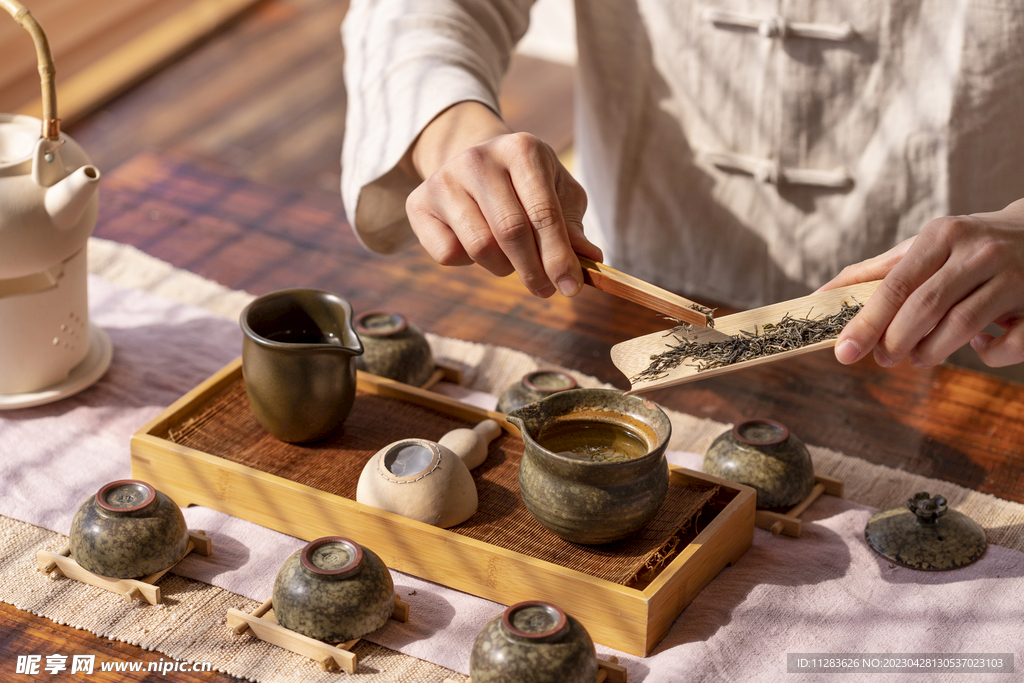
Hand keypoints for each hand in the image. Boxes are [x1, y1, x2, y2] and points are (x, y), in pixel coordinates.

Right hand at [404, 102, 601, 297]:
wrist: (473, 161)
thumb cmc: (527, 183)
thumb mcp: (559, 194)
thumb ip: (573, 227)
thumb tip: (591, 259)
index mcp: (522, 149)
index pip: (543, 213)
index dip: (559, 257)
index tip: (571, 288)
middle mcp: (478, 158)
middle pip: (510, 232)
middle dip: (533, 271)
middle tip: (546, 290)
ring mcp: (444, 179)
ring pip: (479, 247)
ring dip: (502, 268)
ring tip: (512, 261)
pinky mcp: (419, 203)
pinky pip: (447, 253)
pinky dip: (468, 263)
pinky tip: (477, 246)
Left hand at [820, 198, 1023, 367]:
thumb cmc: (969, 245)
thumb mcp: (926, 245)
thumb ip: (876, 271)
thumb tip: (822, 296)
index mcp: (943, 236)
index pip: (895, 286)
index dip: (867, 322)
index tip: (844, 351)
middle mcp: (978, 253)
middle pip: (925, 308)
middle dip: (895, 342)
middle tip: (884, 358)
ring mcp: (1013, 277)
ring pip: (961, 327)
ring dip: (931, 353)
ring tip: (918, 357)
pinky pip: (1009, 345)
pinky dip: (988, 355)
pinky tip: (978, 346)